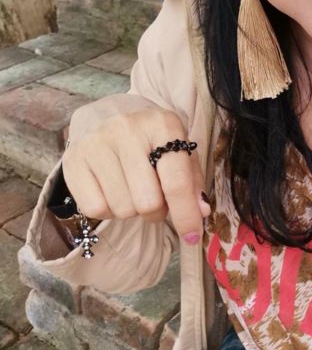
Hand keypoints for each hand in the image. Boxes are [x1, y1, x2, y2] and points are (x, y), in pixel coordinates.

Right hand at [62, 106, 210, 244]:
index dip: (186, 215)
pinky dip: (109, 210)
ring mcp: (97, 144)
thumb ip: (191, 180)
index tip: (192, 237)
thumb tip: (200, 213)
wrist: (106, 113)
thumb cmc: (150, 136)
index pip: (177, 182)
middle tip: (156, 199)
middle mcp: (128, 130)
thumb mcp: (178, 147)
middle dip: (157, 212)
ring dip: (133, 210)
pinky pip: (95, 210)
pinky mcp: (73, 160)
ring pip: (123, 209)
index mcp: (163, 125)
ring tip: (133, 189)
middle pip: (148, 202)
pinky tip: (112, 190)